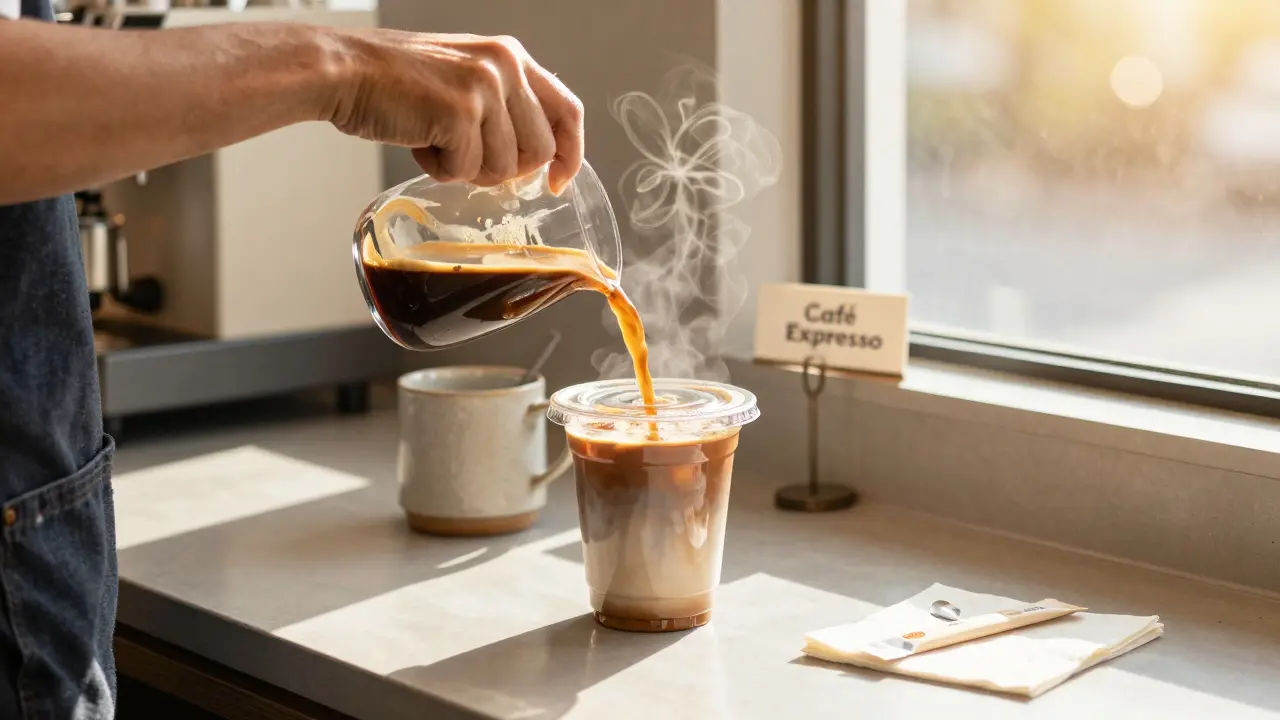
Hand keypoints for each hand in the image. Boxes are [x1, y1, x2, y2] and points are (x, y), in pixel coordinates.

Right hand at [325, 30, 583, 192]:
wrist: (345, 70)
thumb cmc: (396, 82)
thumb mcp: (465, 78)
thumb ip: (503, 106)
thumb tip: (534, 158)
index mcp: (511, 56)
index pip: (568, 111)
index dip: (570, 153)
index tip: (557, 181)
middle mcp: (506, 66)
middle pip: (540, 150)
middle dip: (506, 169)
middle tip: (466, 156)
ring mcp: (485, 88)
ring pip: (505, 167)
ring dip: (467, 168)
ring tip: (435, 139)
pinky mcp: (460, 113)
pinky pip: (467, 170)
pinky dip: (440, 169)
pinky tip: (420, 141)